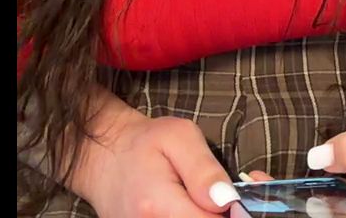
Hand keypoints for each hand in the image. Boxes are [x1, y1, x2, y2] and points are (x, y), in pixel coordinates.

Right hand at [82, 114, 257, 217]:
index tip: (240, 197)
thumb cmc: (145, 143)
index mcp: (157, 206)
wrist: (105, 159)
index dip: (233, 212)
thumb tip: (227, 201)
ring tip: (209, 198)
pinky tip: (199, 206)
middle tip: (227, 195)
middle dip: (222, 214)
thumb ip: (204, 169)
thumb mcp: (179, 136)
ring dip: (210, 216)